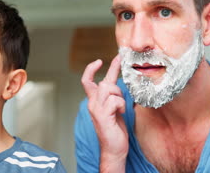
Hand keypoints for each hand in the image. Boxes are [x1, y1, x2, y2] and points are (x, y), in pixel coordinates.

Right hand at [82, 55, 127, 171]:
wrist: (114, 148)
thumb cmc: (115, 129)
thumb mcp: (114, 107)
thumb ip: (113, 94)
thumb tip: (117, 79)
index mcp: (94, 101)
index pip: (87, 80)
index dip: (91, 68)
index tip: (100, 60)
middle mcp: (92, 104)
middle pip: (102, 83)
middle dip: (116, 87)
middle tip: (122, 99)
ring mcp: (95, 109)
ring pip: (107, 88)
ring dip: (119, 96)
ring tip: (121, 108)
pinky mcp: (102, 116)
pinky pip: (114, 100)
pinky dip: (121, 105)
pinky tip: (120, 113)